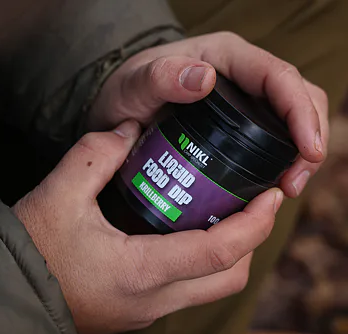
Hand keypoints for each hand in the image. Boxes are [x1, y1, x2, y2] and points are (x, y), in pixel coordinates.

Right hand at [14, 120, 282, 333]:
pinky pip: (184, 292)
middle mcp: (151, 300)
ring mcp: (144, 312)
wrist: (6, 300)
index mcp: (139, 271)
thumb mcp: (56, 194)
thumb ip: (95, 154)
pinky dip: (198, 263)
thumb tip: (129, 131)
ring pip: (209, 290)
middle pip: (228, 279)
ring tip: (218, 213)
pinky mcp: (134, 312)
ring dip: (226, 255)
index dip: (254, 222)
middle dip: (250, 241)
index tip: (270, 194)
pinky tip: (180, 232)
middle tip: (248, 202)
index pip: (218, 252)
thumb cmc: (29, 253)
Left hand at [88, 32, 328, 197]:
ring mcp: (242, 99)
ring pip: (290, 120)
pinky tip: (270, 187)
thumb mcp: (133, 86)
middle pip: (297, 98)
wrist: (114, 113)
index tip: (306, 151)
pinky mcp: (239, 124)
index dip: (301, 113)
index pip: (279, 78)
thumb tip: (204, 78)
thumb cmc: (123, 94)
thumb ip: (158, 78)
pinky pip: (273, 138)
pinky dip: (280, 161)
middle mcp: (241, 74)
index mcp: (225, 56)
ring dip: (299, 154)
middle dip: (307, 139)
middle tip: (293, 183)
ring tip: (287, 189)